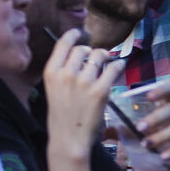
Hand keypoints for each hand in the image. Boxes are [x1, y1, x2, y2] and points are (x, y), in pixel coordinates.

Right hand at [42, 29, 122, 159]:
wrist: (68, 137)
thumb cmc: (60, 114)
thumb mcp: (51, 88)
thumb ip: (61, 70)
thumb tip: (79, 53)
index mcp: (50, 71)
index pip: (63, 44)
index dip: (74, 35)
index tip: (80, 33)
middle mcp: (66, 73)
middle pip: (82, 49)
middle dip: (90, 51)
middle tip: (95, 56)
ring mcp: (84, 82)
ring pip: (99, 56)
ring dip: (104, 57)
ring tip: (106, 62)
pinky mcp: (100, 91)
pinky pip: (113, 69)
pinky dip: (118, 65)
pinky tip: (118, 66)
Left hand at [128, 85, 169, 158]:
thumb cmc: (168, 114)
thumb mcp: (163, 105)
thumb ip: (148, 108)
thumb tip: (112, 125)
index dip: (162, 91)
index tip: (149, 97)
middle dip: (156, 118)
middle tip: (139, 127)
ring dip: (162, 136)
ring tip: (146, 144)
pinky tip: (164, 157)